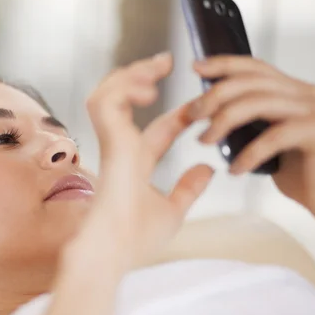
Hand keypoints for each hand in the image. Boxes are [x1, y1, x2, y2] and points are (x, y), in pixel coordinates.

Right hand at [71, 52, 214, 269]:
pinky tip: (148, 89)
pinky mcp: (107, 142)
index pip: (157, 129)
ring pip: (106, 94)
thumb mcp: (172, 211)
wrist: (112, 252)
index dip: (179, 116)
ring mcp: (112, 143)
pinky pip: (106, 103)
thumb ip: (188, 188)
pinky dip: (124, 88)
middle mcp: (121, 148)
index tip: (198, 109)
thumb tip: (208, 169)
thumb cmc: (133, 240)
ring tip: (155, 68)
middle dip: (141, 76)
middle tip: (166, 62)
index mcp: (135, 163)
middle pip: (122, 100)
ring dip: (130, 75)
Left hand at [188, 56, 314, 217]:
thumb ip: (250, 126)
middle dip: (215, 95)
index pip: (257, 68)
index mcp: (295, 94)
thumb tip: (214, 117)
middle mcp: (308, 96)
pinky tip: (235, 170)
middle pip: (252, 81)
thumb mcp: (272, 144)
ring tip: (205, 140)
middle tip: (191, 114)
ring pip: (259, 102)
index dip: (225, 64)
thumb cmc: (308, 177)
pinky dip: (249, 153)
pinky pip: (275, 136)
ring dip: (223, 120)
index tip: (196, 67)